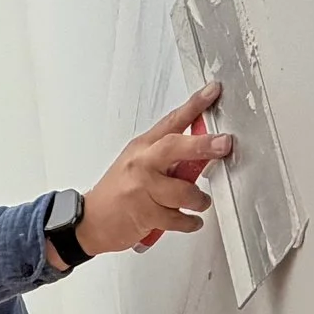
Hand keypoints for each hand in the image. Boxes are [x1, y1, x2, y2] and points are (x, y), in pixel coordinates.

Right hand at [78, 85, 231, 257]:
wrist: (90, 220)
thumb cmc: (117, 192)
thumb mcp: (139, 164)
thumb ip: (168, 157)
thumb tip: (203, 152)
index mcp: (143, 147)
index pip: (172, 121)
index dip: (194, 105)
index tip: (212, 92)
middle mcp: (142, 163)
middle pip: (174, 146)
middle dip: (202, 145)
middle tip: (223, 144)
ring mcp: (142, 188)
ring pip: (183, 191)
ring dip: (198, 199)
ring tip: (200, 202)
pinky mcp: (145, 213)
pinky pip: (178, 218)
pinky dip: (189, 222)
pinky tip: (191, 220)